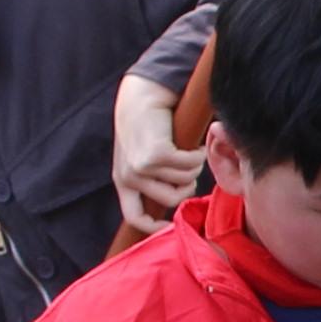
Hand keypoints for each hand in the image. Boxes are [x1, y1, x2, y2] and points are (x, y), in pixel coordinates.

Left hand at [109, 72, 195, 236]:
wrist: (143, 94)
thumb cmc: (147, 123)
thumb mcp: (140, 155)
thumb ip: (150, 177)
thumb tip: (175, 199)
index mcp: (123, 180)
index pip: (134, 216)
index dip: (154, 227)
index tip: (172, 225)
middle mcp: (129, 177)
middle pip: (171, 199)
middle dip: (188, 186)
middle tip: (191, 167)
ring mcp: (141, 167)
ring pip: (184, 180)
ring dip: (194, 166)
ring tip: (191, 150)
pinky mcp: (156, 154)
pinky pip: (189, 165)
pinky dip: (197, 154)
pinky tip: (194, 144)